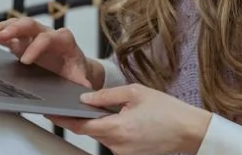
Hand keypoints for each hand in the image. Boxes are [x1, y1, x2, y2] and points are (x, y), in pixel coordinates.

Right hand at [0, 17, 101, 88]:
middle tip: (2, 37)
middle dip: (15, 29)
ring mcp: (31, 35)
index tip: (26, 60)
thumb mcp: (80, 78)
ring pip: (14, 25)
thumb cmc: (75, 72)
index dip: (37, 46)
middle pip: (30, 24)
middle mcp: (46, 33)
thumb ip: (82, 84)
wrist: (73, 66)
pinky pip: (4, 33)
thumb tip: (85, 91)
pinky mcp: (19, 40)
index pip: (49, 38)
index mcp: (63, 41)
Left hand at [49, 84, 211, 154]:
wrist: (189, 130)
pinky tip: (132, 121)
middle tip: (92, 101)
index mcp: (117, 128)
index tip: (51, 111)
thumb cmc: (168, 110)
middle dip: (88, 117)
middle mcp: (117, 146)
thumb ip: (107, 95)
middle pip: (91, 131)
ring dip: (106, 123)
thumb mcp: (136, 92)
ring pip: (104, 136)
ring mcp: (123, 154)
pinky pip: (115, 141)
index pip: (80, 125)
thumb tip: (85, 97)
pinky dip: (116, 130)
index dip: (63, 118)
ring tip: (126, 110)